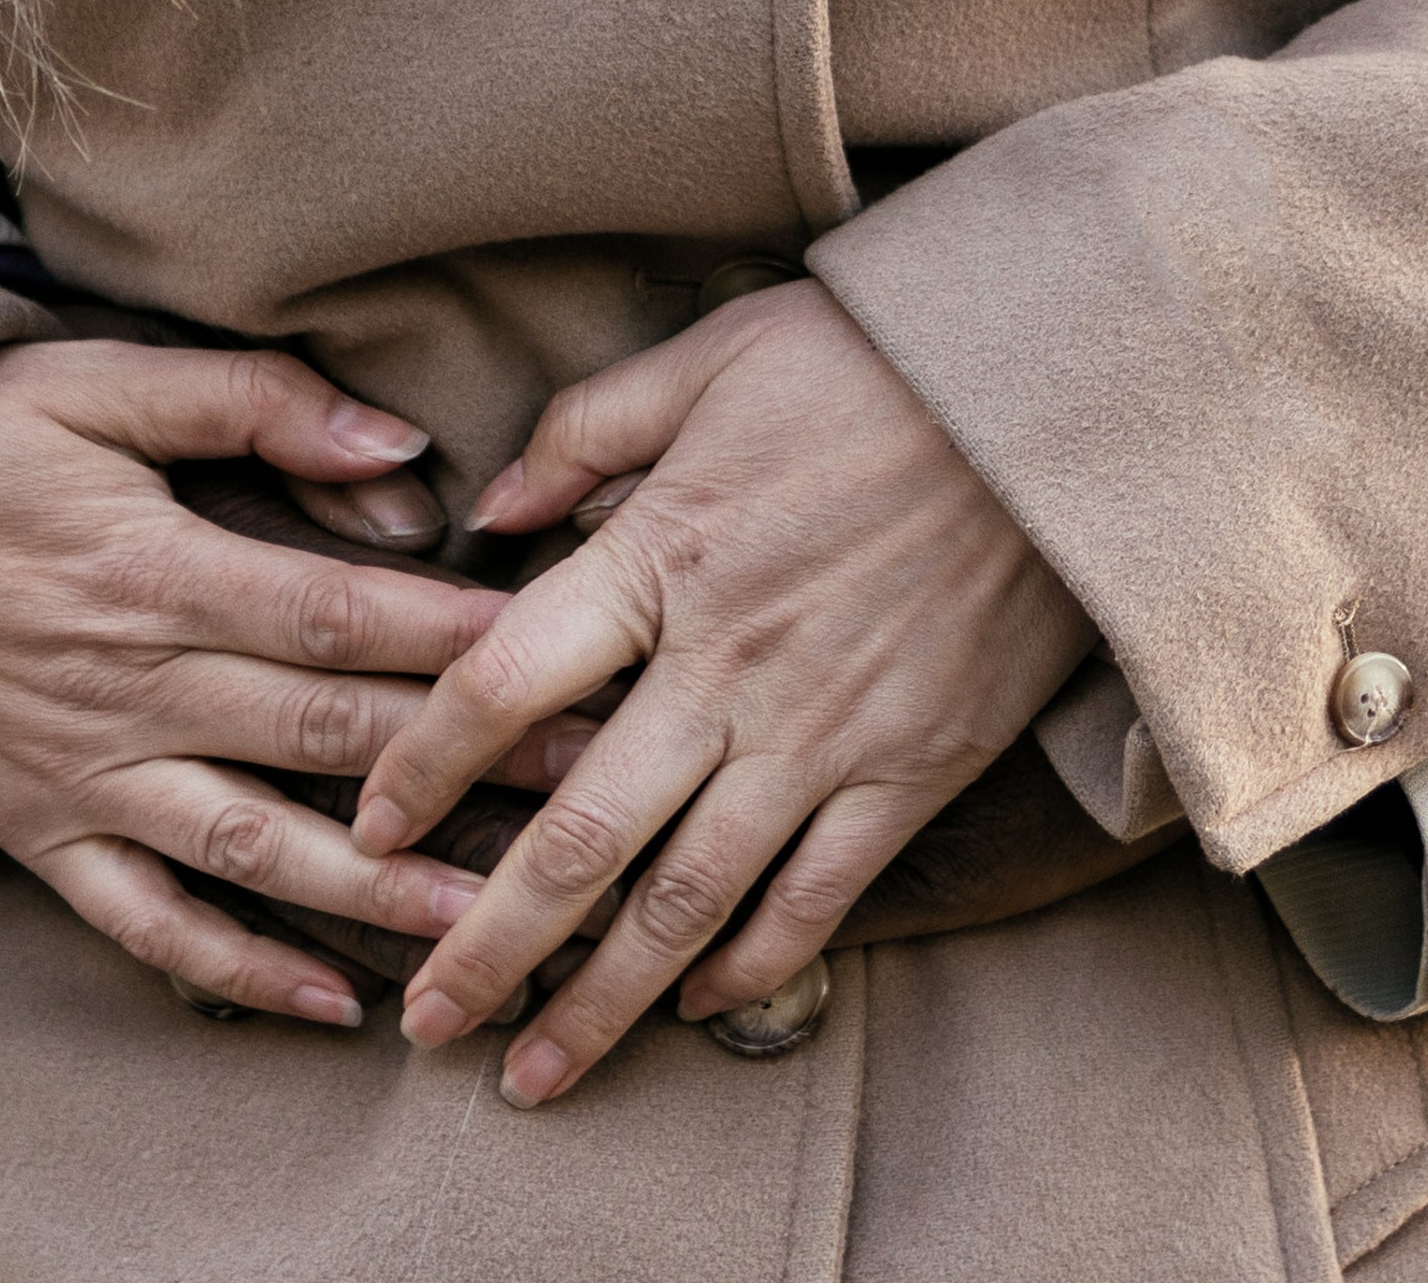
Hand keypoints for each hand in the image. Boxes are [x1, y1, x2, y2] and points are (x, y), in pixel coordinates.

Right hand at [0, 341, 567, 1025]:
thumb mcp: (93, 379)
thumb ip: (250, 402)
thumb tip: (396, 445)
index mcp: (154, 571)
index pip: (337, 617)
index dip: (454, 642)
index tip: (565, 657)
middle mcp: (128, 688)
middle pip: (325, 738)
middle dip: (466, 768)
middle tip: (585, 791)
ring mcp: (84, 774)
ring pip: (255, 850)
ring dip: (377, 892)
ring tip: (489, 922)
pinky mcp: (41, 833)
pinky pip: (147, 923)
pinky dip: (237, 972)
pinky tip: (332, 1002)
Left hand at [351, 283, 1095, 1102]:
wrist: (1060, 397)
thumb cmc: (878, 358)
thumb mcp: (711, 353)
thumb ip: (584, 433)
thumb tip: (485, 514)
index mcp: (660, 557)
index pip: (500, 685)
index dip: (420, 766)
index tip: (368, 830)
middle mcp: (726, 667)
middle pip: (577, 839)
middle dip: (487, 947)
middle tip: (422, 1022)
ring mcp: (824, 732)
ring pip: (687, 901)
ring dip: (600, 1001)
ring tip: (533, 1074)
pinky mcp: (913, 769)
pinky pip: (816, 897)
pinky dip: (748, 965)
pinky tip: (692, 1006)